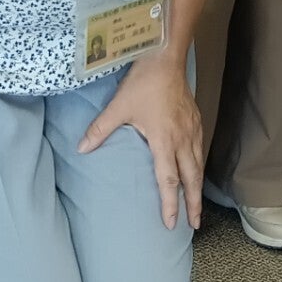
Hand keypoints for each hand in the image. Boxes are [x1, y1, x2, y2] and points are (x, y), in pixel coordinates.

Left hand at [78, 50, 202, 229]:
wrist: (166, 57)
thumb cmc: (144, 82)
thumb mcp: (119, 106)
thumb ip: (100, 129)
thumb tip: (81, 148)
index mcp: (164, 141)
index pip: (168, 180)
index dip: (170, 204)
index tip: (171, 223)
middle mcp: (182, 139)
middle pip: (191, 178)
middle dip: (193, 203)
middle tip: (194, 224)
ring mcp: (192, 129)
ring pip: (198, 164)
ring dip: (198, 186)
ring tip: (197, 202)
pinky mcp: (195, 120)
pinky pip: (200, 149)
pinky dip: (199, 164)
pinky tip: (196, 167)